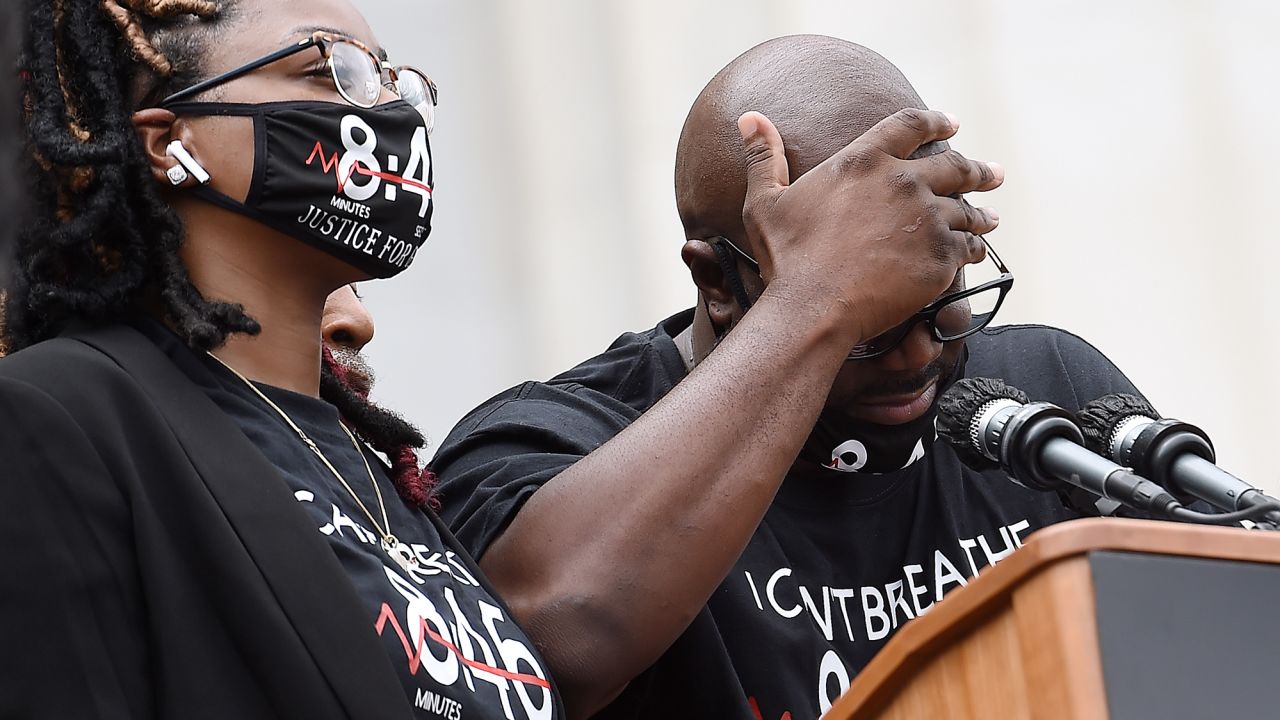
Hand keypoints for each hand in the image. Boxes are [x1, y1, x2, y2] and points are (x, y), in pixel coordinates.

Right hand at [738, 108, 1002, 344]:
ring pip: (966, 209)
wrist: (813, 308)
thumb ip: (763, 157)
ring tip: (991, 217)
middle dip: (977, 168)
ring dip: (981, 211)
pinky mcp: (940, 257)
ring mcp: (926, 219)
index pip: (911, 125)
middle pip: (953, 165)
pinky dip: (973, 247)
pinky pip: (967, 246)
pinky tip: (976, 250)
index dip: (936, 121)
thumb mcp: (764, 202)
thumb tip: (749, 117)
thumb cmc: (786, 258)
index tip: (952, 124)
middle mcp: (903, 182)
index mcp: (863, 160)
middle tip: (992, 173)